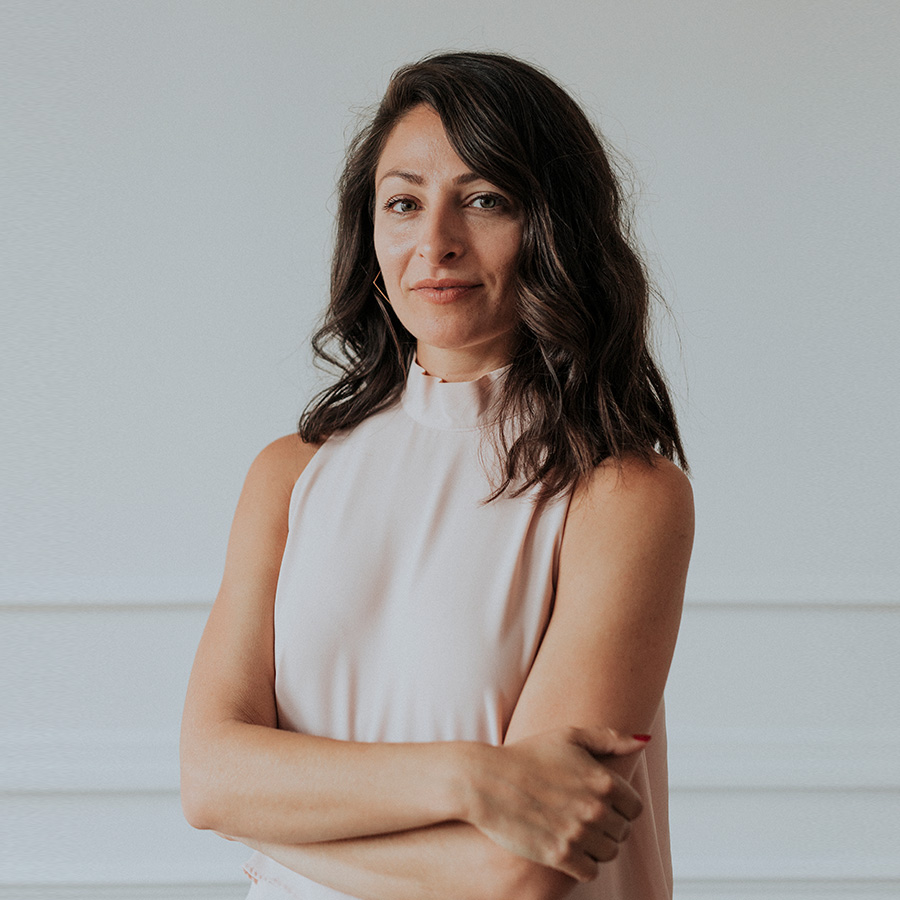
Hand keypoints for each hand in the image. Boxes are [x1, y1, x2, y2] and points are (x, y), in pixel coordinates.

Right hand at [463, 727, 645, 881]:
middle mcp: (595, 809)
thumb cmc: (526, 754)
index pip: (634, 807)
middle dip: (607, 826)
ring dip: (596, 846)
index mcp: (602, 779)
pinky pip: (590, 872)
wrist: (486, 781)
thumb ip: (610, 738)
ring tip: (574, 831)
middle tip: (581, 816)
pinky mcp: (560, 856)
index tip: (600, 803)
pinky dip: (582, 864)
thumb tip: (643, 741)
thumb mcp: (568, 736)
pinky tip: (566, 847)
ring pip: (608, 853)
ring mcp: (578, 834)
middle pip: (622, 832)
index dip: (619, 806)